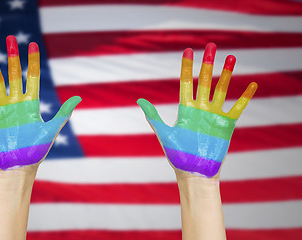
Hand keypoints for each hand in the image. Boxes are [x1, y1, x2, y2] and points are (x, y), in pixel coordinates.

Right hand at [0, 35, 80, 171]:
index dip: (32, 61)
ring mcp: (3, 107)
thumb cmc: (36, 150)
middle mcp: (17, 101)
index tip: (32, 45)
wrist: (18, 166)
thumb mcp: (51, 130)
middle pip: (14, 74)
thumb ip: (63, 113)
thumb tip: (78, 97)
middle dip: (13, 56)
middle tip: (10, 38)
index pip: (32, 76)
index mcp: (32, 103)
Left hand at [137, 43, 256, 177]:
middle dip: (208, 63)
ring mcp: (214, 115)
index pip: (187, 82)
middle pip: (205, 80)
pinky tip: (252, 85)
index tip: (189, 51)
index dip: (188, 67)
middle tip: (211, 45)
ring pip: (222, 89)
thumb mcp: (164, 133)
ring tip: (231, 57)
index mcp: (185, 109)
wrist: (194, 172)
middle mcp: (200, 108)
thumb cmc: (177, 155)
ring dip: (227, 74)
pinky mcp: (226, 125)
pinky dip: (245, 97)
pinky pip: (237, 107)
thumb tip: (139, 100)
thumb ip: (154, 116)